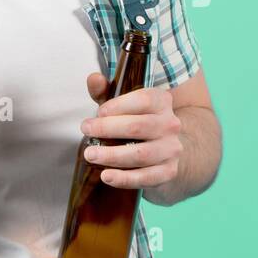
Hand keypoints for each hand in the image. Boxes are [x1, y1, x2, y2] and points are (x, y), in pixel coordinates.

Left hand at [79, 74, 182, 189]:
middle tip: (86, 131)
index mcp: (162, 102)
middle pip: (137, 127)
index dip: (116, 106)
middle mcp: (170, 124)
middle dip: (107, 129)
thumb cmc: (139, 123)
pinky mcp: (168, 172)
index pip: (142, 100)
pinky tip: (107, 175)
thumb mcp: (124, 104)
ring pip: (140, 154)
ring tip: (90, 155)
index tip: (98, 113)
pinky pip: (145, 177)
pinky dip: (124, 178)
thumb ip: (107, 92)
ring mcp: (171, 150)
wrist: (167, 150)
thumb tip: (93, 79)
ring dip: (112, 155)